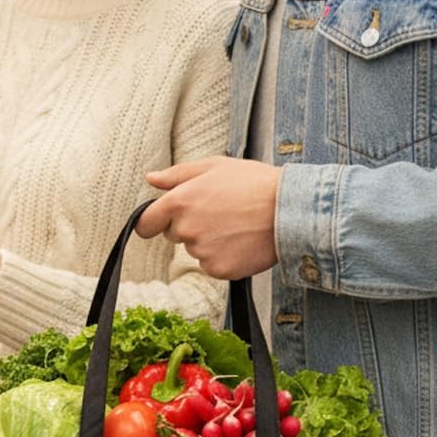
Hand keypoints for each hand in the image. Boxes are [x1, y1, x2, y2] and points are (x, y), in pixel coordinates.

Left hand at [137, 157, 280, 278]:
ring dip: (209, 241)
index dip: (153, 221)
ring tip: (236, 225)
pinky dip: (224, 257)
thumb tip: (151, 179)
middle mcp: (186, 229)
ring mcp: (202, 252)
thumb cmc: (254, 183)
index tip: (162, 221)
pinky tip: (242, 241)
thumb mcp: (214, 166)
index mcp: (179, 201)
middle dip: (190, 225)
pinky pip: (213, 265)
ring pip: (195, 250)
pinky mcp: (219, 270)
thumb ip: (177, 174)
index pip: (145, 223)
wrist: (291, 210)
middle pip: (174, 235)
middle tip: (220, 212)